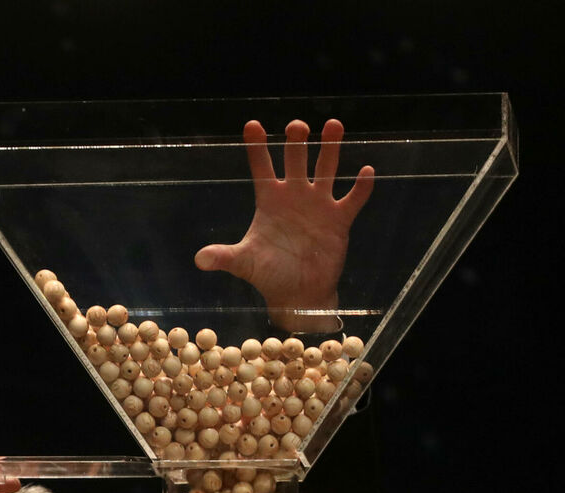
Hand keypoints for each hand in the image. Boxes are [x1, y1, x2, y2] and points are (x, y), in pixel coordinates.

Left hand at [194, 118, 373, 331]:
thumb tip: (199, 260)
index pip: (261, 167)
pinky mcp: (339, 220)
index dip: (257, 147)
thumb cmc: (269, 275)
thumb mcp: (244, 263)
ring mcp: (318, 205)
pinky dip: (361, 187)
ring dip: (330, 148)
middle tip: (297, 126)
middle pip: (295, 159)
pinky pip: (352, 199)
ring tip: (334, 125)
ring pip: (326, 169)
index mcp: (269, 200)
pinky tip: (366, 171)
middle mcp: (294, 196)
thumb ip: (223, 257)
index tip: (252, 125)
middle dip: (296, 141)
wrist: (297, 295)